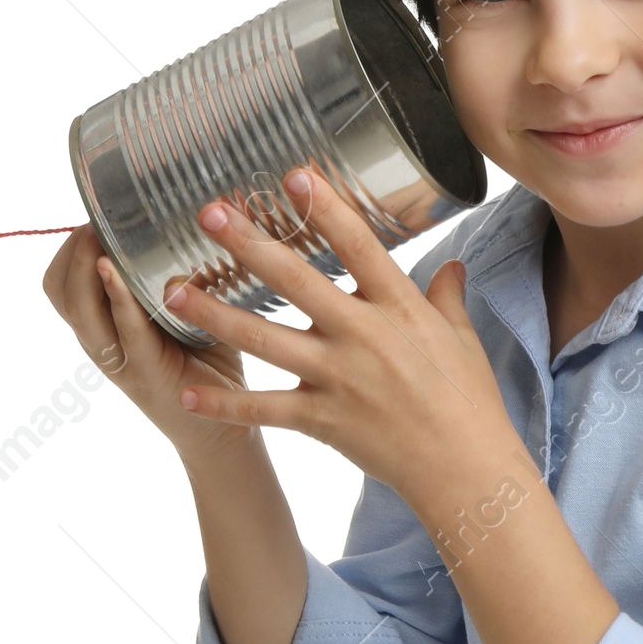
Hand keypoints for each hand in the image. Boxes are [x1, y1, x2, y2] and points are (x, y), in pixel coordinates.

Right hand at [40, 220, 252, 470]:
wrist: (228, 429)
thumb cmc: (210, 360)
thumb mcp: (188, 308)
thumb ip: (183, 270)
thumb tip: (207, 210)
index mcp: (105, 325)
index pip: (62, 281)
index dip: (71, 246)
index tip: (97, 216)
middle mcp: (103, 343)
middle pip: (61, 290)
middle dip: (73, 250)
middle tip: (97, 221)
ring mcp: (119, 360)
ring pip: (79, 309)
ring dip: (85, 268)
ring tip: (99, 238)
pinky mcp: (145, 372)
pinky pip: (123, 331)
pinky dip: (117, 299)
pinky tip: (116, 272)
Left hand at [162, 164, 521, 509]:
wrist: (463, 469)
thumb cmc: (469, 402)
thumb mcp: (461, 339)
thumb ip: (447, 297)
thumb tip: (452, 267)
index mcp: (399, 309)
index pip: (358, 246)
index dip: (325, 209)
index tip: (294, 174)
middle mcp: (362, 336)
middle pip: (296, 281)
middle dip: (250, 245)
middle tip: (210, 215)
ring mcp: (338, 378)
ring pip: (263, 340)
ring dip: (214, 314)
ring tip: (173, 291)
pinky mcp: (321, 420)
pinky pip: (263, 408)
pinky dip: (223, 403)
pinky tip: (187, 391)